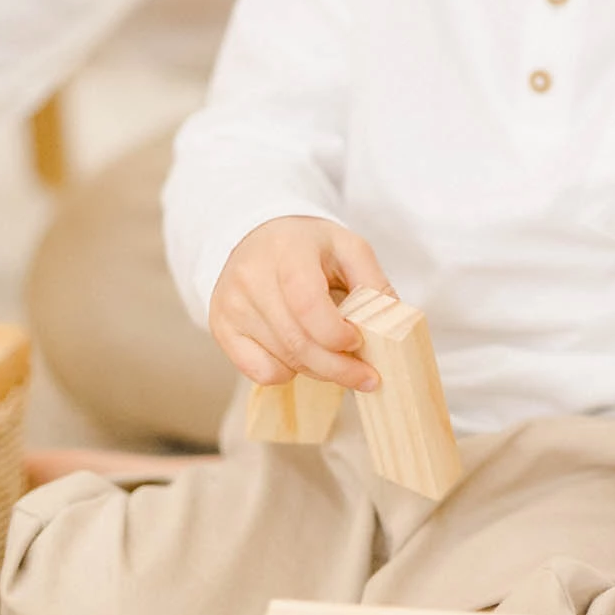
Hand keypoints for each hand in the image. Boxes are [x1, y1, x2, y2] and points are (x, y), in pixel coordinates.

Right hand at [208, 216, 389, 388]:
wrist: (255, 236)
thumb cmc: (308, 246)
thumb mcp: (348, 247)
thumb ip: (373, 282)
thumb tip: (393, 325)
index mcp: (287, 251)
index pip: (307, 304)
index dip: (336, 332)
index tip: (359, 341)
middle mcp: (250, 277)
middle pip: (297, 342)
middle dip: (338, 368)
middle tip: (367, 378)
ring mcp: (231, 304)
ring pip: (282, 361)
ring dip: (319, 371)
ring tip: (337, 360)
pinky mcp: (221, 327)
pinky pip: (259, 372)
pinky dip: (287, 373)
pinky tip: (301, 356)